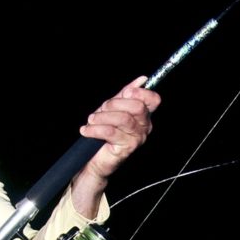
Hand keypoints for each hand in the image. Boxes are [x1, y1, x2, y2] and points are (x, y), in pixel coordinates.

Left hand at [71, 76, 160, 215]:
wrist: (94, 159)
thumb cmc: (104, 133)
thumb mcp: (113, 110)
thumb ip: (125, 94)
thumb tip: (141, 79)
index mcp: (144, 115)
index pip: (153, 100)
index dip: (141, 93)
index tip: (125, 92)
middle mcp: (144, 126)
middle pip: (137, 107)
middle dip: (115, 104)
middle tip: (101, 109)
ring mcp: (137, 138)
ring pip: (123, 119)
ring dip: (102, 117)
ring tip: (90, 120)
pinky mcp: (127, 148)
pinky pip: (111, 132)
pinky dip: (95, 129)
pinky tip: (86, 130)